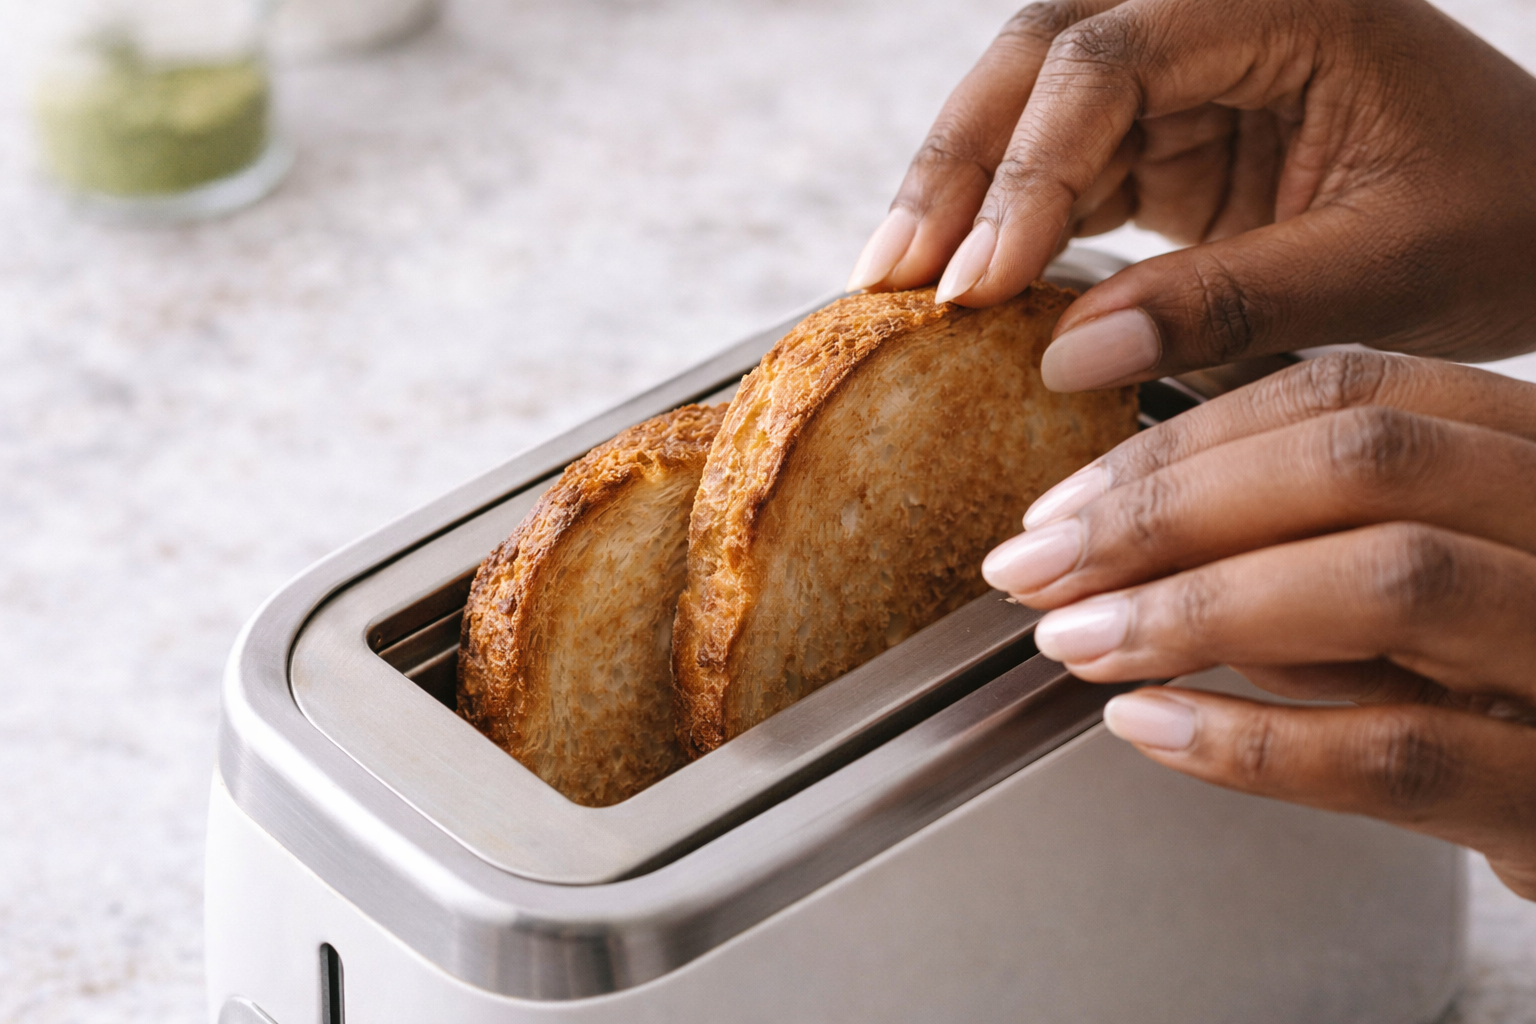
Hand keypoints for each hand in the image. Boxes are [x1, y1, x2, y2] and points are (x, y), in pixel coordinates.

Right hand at [845, 0, 1535, 389]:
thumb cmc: (1501, 221)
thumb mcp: (1380, 266)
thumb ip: (1224, 302)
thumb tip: (1062, 357)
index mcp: (1284, 3)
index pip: (1107, 60)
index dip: (1028, 171)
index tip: (975, 283)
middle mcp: (1217, 16)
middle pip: (1038, 58)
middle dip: (955, 167)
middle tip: (889, 276)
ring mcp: (1184, 75)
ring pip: (1028, 111)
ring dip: (960, 199)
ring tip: (892, 290)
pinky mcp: (1165, 138)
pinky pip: (1059, 168)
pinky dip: (1005, 229)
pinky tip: (962, 289)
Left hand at [981, 352, 1535, 898]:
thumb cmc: (1504, 688)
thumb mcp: (1411, 592)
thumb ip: (1303, 552)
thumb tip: (1120, 543)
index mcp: (1529, 454)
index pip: (1346, 397)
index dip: (1180, 443)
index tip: (1061, 501)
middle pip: (1361, 461)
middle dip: (1165, 509)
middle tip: (1034, 567)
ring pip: (1387, 579)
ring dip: (1193, 608)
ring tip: (1073, 640)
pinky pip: (1401, 753)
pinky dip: (1252, 740)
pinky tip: (1148, 728)